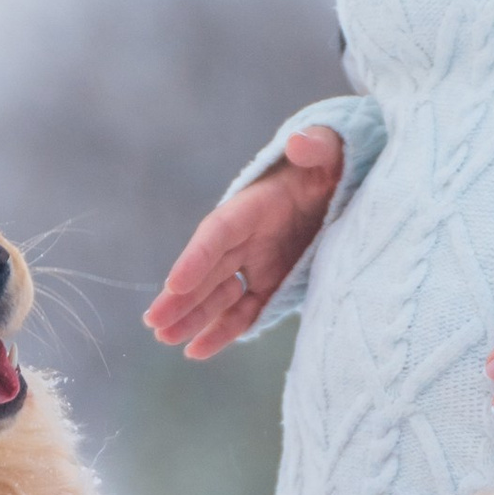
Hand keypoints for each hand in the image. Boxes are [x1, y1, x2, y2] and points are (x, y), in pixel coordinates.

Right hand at [145, 128, 343, 359]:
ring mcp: (255, 263)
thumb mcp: (329, 150)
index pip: (218, 233)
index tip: (176, 282)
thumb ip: (316, 147)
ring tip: (165, 339)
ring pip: (217, 296)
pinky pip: (242, 312)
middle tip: (154, 322)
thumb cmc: (331, 164)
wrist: (339, 186)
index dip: (197, 258)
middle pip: (206, 271)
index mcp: (252, 205)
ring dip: (192, 318)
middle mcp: (246, 237)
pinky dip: (222, 331)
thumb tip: (299, 144)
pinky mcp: (270, 284)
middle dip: (180, 297)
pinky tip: (197, 350)